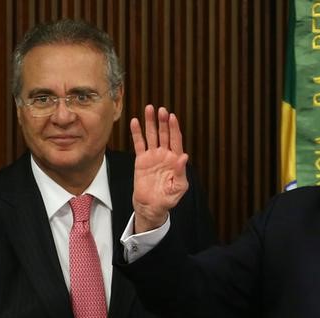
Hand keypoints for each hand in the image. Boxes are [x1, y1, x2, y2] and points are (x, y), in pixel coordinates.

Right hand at [130, 105, 188, 232]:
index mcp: (176, 160)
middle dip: (163, 122)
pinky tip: (135, 121)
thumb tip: (184, 156)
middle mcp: (165, 155)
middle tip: (161, 110)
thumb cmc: (168, 199)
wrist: (151, 206)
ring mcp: (153, 156)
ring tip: (149, 109)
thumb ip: (181, 172)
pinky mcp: (141, 160)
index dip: (174, 128)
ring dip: (151, 123)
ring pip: (152, 136)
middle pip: (164, 135)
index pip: (176, 140)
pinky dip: (137, 133)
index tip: (172, 117)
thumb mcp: (179, 188)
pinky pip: (139, 144)